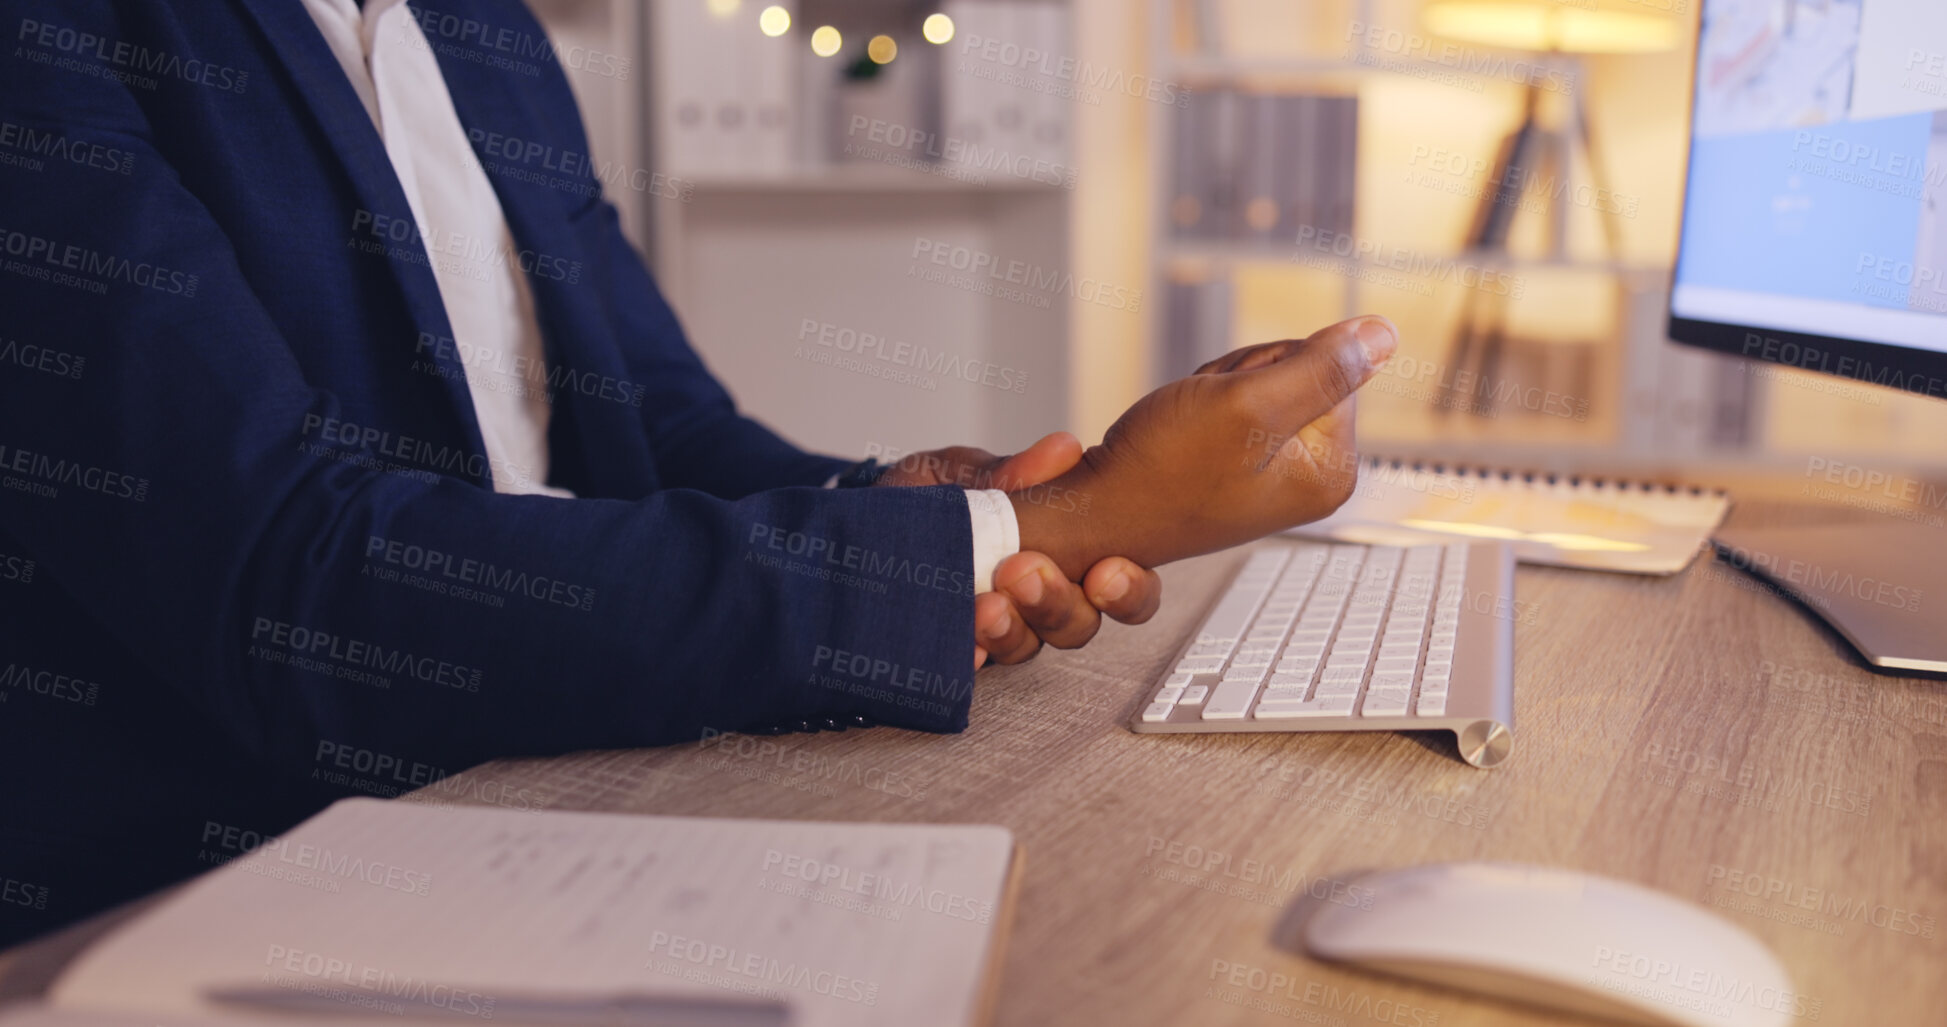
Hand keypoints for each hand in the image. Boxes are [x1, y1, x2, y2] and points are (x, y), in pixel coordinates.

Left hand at [873, 434, 1162, 666]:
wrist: (861, 520)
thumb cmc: (931, 494)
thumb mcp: (964, 471)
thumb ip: (1012, 470)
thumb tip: (1063, 450)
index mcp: (1065, 551)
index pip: (1119, 584)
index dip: (1127, 588)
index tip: (1106, 572)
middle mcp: (1039, 598)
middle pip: (1079, 624)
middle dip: (1059, 604)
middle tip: (1025, 574)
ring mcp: (997, 626)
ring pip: (1028, 647)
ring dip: (1012, 630)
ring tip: (986, 606)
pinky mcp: (952, 647)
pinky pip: (969, 666)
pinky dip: (969, 656)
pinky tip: (963, 647)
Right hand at [1008, 315, 1396, 578]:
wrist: (1097, 509)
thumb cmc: (1159, 472)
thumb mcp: (1248, 406)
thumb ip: (1324, 368)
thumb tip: (1383, 335)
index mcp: (1331, 473)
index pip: (1333, 367)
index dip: (1273, 366)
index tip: (1233, 407)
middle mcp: (1312, 477)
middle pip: (1301, 370)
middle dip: (1244, 376)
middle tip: (1203, 417)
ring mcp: (1277, 472)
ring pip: (1263, 379)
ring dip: (1219, 387)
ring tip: (1189, 427)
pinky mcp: (1243, 464)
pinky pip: (1236, 400)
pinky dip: (1204, 402)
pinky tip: (1183, 432)